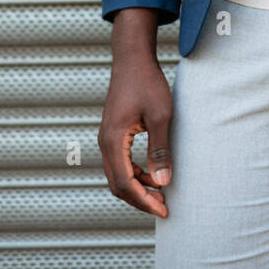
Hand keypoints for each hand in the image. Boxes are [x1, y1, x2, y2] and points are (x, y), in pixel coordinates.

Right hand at [98, 8, 172, 217]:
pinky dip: (134, 174)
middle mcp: (105, 142)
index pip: (125, 183)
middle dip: (139, 199)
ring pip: (117, 175)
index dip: (144, 200)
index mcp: (113, 140)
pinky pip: (119, 163)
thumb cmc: (147, 83)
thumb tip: (162, 182)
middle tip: (163, 206)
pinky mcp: (112, 134)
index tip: (164, 209)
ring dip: (137, 187)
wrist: (132, 58)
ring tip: (160, 192)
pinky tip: (152, 172)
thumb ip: (160, 149)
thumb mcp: (160, 115)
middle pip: (117, 184)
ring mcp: (107, 138)